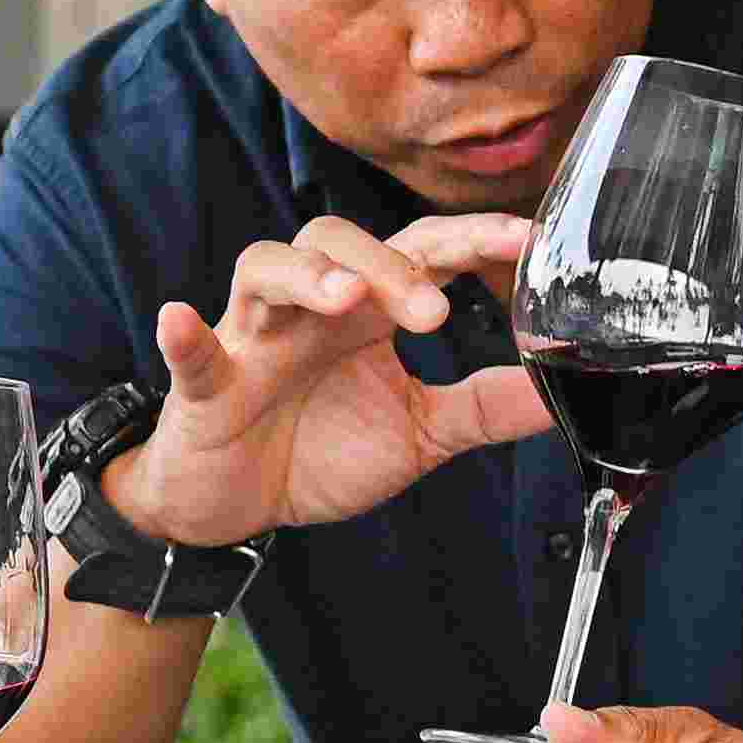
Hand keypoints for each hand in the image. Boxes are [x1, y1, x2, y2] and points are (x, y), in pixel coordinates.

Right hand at [113, 212, 549, 545]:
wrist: (235, 506)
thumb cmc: (320, 450)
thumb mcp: (421, 434)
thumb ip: (485, 406)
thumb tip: (559, 392)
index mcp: (368, 312)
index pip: (421, 250)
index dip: (470, 236)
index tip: (526, 237)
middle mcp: (310, 308)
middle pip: (344, 244)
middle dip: (390, 266)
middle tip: (432, 310)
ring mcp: (253, 337)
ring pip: (267, 268)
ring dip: (307, 276)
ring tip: (344, 297)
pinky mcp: (205, 383)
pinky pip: (193, 348)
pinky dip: (186, 334)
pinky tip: (182, 319)